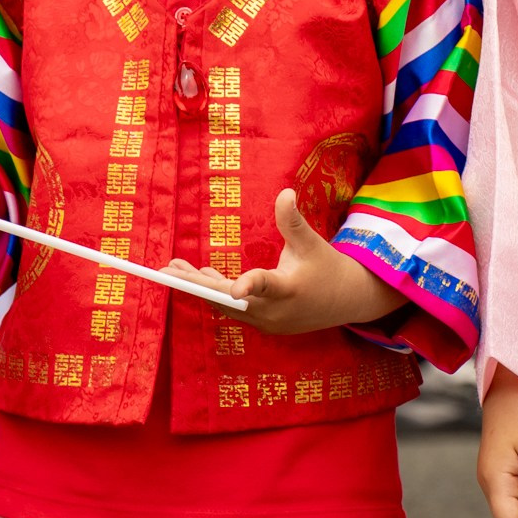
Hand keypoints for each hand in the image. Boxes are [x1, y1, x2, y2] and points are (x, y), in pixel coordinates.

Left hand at [162, 188, 401, 333]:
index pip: (266, 287)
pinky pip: (234, 310)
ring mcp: (268, 322)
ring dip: (201, 287)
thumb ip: (293, 222)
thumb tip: (285, 192)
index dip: (249, 286)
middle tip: (168, 269)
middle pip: (229, 299)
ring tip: (175, 269)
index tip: (233, 288)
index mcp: (289, 289)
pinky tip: (202, 277)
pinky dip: (217, 295)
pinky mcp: (265, 324)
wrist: (348, 301)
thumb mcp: (312, 243)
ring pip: (226, 306)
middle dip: (197, 283)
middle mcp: (275, 311)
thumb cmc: (328, 267)